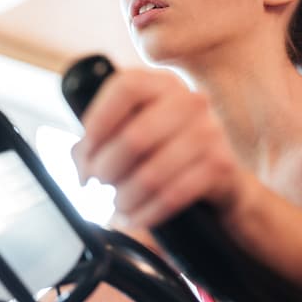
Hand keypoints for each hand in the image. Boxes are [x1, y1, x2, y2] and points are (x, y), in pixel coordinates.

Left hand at [71, 69, 245, 227]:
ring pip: (151, 173)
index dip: (98, 122)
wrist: (218, 176)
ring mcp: (210, 132)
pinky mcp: (221, 166)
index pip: (125, 88)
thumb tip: (81, 161)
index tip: (86, 152)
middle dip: (106, 168)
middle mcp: (190, 100)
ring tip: (117, 204)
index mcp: (161, 83)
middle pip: (134, 136)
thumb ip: (98, 139)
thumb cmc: (164, 149)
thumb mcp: (132, 132)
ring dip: (125, 196)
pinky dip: (146, 213)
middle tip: (98, 184)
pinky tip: (135, 217)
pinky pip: (172, 196)